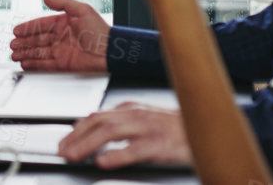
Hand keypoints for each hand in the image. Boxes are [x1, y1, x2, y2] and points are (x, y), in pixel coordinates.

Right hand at [9, 0, 110, 72]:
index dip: (27, 28)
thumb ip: (62, 2)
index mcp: (63, 23)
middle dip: (23, 42)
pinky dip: (34, 64)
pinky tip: (25, 64)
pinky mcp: (64, 64)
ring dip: (26, 53)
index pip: (40, 25)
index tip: (16, 30)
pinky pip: (45, 64)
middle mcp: (61, 37)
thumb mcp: (82, 9)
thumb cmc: (101, 29)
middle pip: (37, 40)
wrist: (112, 51)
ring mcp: (61, 51)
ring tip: (14, 55)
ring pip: (38, 52)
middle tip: (12, 44)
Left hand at [58, 103, 190, 168]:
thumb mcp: (147, 120)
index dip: (76, 129)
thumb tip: (97, 133)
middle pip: (97, 122)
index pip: (96, 116)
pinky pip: (135, 149)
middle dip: (75, 137)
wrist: (210, 128)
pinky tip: (103, 162)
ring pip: (110, 132)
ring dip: (87, 144)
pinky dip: (116, 155)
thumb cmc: (178, 128)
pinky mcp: (161, 144)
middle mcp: (136, 115)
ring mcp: (148, 128)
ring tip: (73, 155)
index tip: (64, 141)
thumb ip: (124, 124)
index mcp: (131, 110)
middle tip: (62, 151)